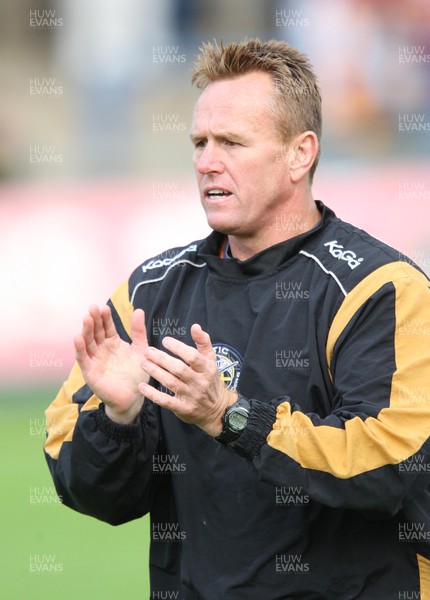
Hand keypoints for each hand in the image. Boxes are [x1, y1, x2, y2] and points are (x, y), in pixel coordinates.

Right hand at [74, 305, 148, 423]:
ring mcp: (94, 359)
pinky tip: (78, 338)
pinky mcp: (90, 371)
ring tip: (87, 318)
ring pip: (88, 342)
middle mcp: (101, 349)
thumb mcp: (140, 349)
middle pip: (95, 331)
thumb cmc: (136, 374)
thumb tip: (139, 310)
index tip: (105, 307)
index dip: (105, 317)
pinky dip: (80, 348)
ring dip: (86, 330)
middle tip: (93, 308)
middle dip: (94, 320)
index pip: (107, 326)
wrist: (134, 398)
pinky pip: (83, 358)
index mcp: (113, 342)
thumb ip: (138, 331)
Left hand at [139, 324, 236, 436]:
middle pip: (179, 369)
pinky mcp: (183, 408)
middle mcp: (200, 382)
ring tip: (143, 363)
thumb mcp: (211, 360)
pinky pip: (166, 401)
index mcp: (207, 369)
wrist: (216, 409)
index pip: (192, 356)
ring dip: (155, 372)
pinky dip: (153, 394)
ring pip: (171, 383)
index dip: (178, 348)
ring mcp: (191, 396)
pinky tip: (142, 387)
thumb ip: (203, 342)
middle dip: (162, 359)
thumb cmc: (210, 379)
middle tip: (148, 351)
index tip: (165, 341)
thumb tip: (195, 326)